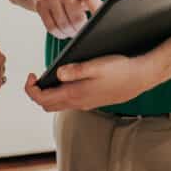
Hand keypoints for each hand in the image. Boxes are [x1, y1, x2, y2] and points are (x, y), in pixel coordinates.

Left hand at [23, 54, 156, 111]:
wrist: (140, 78)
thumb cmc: (120, 70)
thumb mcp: (96, 65)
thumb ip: (75, 70)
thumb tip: (57, 73)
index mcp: (74, 94)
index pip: (42, 99)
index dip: (31, 89)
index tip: (32, 75)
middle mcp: (77, 103)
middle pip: (47, 106)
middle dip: (36, 93)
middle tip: (36, 77)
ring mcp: (85, 104)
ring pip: (58, 105)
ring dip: (48, 94)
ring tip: (48, 77)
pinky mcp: (91, 101)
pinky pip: (69, 102)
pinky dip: (60, 94)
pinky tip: (66, 80)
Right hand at [30, 0, 101, 38]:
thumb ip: (93, 1)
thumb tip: (104, 18)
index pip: (91, 0)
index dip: (97, 13)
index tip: (100, 24)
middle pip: (76, 19)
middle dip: (81, 30)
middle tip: (83, 31)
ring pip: (63, 25)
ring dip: (70, 33)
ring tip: (73, 32)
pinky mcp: (40, 5)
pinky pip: (50, 27)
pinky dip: (59, 34)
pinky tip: (62, 32)